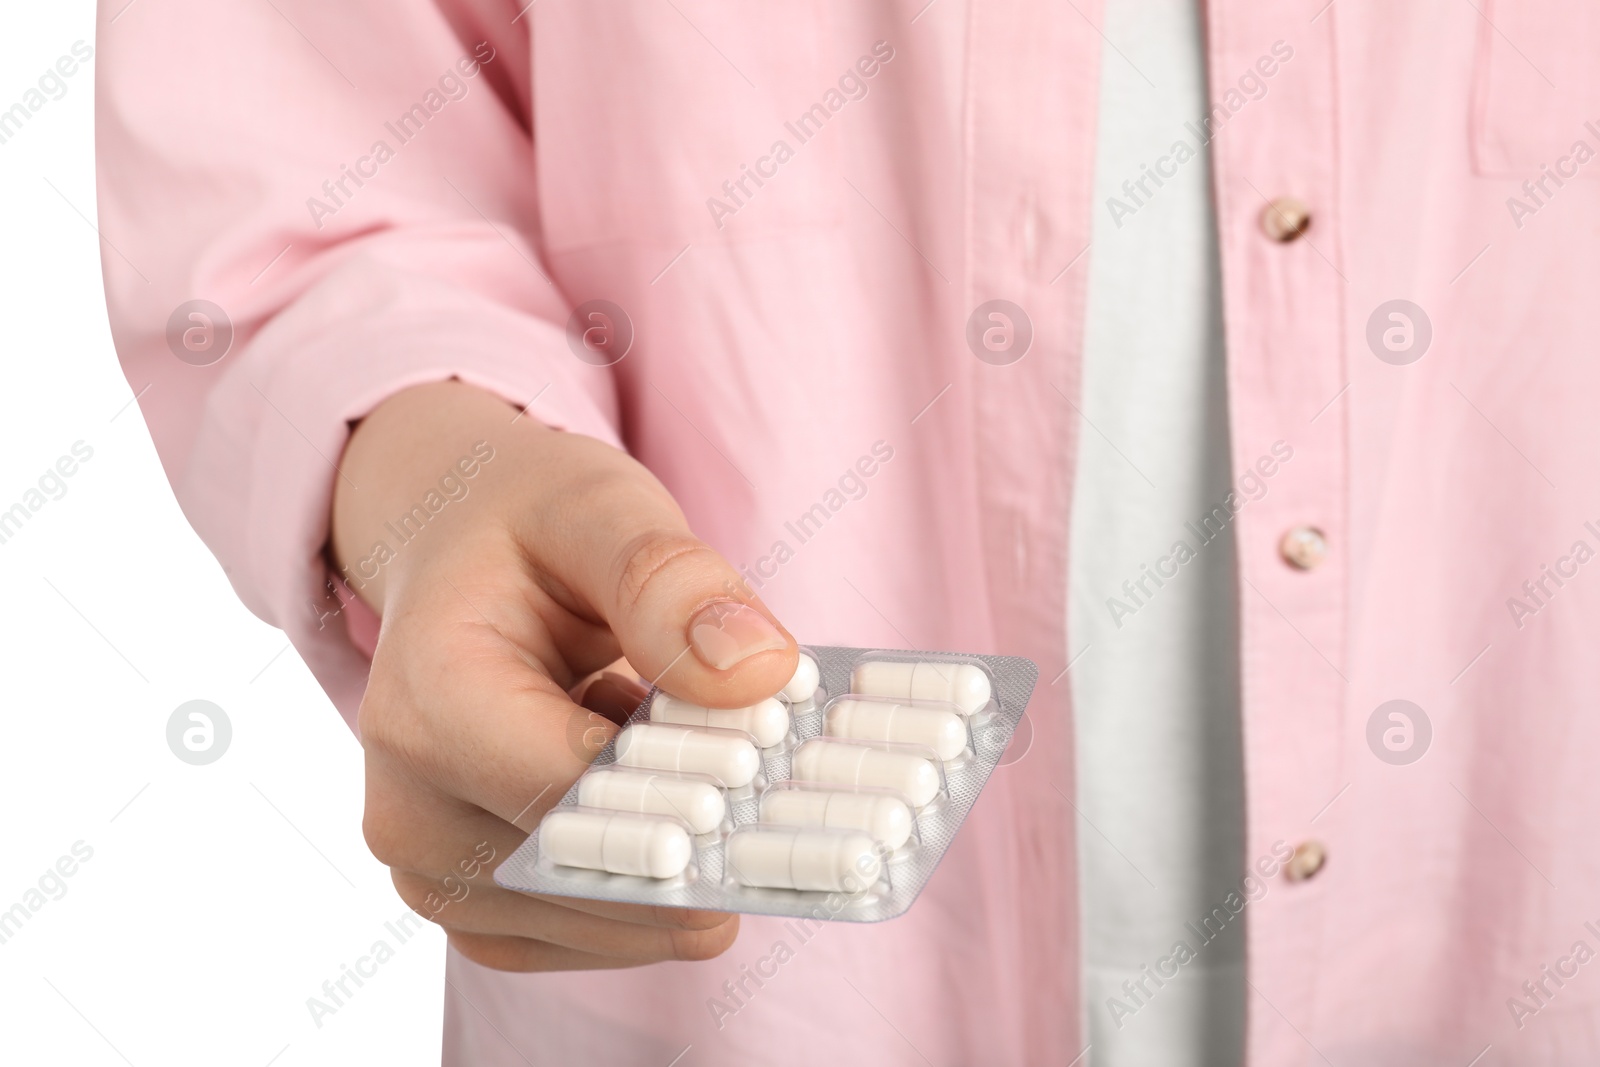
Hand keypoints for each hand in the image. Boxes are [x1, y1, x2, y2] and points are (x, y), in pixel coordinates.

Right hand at [332, 380, 796, 969]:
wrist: (455, 562)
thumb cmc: (523, 529)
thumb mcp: (596, 507)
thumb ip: (668, 580)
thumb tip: (757, 670)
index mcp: (424, 700)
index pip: (566, 788)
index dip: (684, 792)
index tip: (778, 774)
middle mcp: (408, 810)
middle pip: (591, 873)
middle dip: (714, 847)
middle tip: (823, 818)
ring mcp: (439, 875)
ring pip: (606, 925)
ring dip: (699, 871)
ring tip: (745, 787)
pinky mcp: (482, 911)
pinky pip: (598, 937)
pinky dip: (669, 890)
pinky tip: (691, 814)